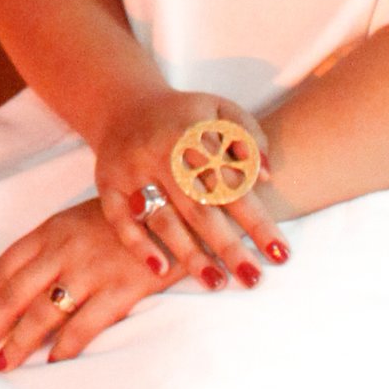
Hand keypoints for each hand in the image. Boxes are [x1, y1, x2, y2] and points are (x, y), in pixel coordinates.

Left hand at [0, 196, 177, 373]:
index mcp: (49, 232)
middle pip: (13, 295)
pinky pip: (87, 322)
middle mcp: (63, 250)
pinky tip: (51, 363)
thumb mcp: (77, 223)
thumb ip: (47, 250)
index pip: (0, 269)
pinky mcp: (123, 287)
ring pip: (43, 312)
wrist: (177, 203)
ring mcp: (92, 269)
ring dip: (18, 342)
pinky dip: (67, 345)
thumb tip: (13, 288)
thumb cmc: (123, 217)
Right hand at [89, 87, 288, 291]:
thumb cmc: (184, 117)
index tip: (281, 254)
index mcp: (193, 134)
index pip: (233, 185)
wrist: (123, 106)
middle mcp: (161, 153)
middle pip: (200, 207)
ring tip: (215, 282)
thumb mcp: (221, 111)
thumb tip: (267, 176)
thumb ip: (250, 138)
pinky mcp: (107, 185)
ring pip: (163, 218)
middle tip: (253, 279)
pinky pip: (120, 220)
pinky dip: (138, 245)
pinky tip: (161, 270)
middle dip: (229, 246)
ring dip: (189, 253)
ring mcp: (131, 171)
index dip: (258, 221)